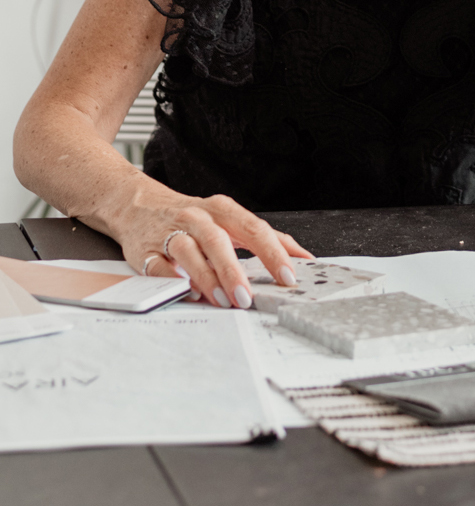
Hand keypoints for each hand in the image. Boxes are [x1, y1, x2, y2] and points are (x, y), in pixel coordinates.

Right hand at [120, 189, 313, 307]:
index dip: (273, 253)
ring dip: (206, 277)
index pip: (254, 229)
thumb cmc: (194, 218)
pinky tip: (185, 292)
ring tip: (222, 299)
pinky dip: (172, 280)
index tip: (288, 276)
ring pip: (189, 252)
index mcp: (223, 210)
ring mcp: (171, 233)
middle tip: (248, 297)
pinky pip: (158, 266)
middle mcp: (198, 218)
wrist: (140, 205)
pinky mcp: (146, 250)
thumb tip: (302, 257)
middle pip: (219, 241)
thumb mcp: (230, 220)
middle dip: (234, 270)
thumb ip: (265, 238)